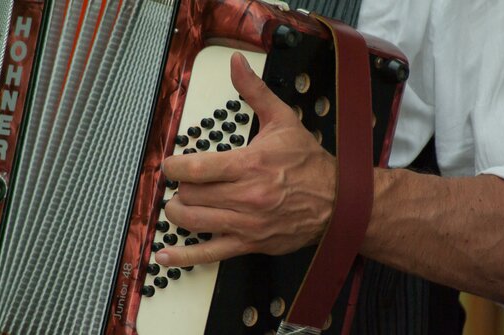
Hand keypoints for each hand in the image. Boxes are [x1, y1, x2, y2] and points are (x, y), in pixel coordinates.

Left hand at [155, 53, 336, 266]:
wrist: (337, 201)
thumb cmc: (309, 164)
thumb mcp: (283, 120)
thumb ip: (254, 91)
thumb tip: (236, 64)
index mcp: (249, 164)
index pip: (195, 168)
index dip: (173, 166)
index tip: (170, 164)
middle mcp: (245, 197)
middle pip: (189, 195)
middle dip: (181, 187)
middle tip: (185, 182)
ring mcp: (246, 224)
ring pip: (193, 221)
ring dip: (179, 211)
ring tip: (181, 203)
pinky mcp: (249, 243)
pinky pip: (210, 254)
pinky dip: (184, 256)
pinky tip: (166, 254)